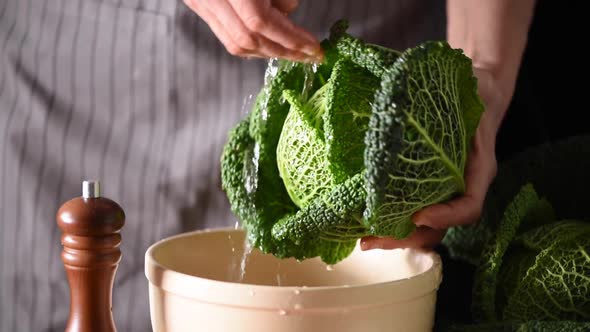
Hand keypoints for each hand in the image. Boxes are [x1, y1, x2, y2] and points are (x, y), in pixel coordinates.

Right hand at [184, 0, 322, 61]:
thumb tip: (287, 14)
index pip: (259, 21)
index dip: (290, 38)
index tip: (314, 47)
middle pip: (248, 38)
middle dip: (283, 50)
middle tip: (308, 54)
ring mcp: (201, 0)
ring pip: (235, 43)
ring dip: (268, 51)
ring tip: (293, 49)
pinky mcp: (198, 2)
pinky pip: (226, 35)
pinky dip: (251, 44)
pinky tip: (270, 42)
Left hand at [361, 68, 510, 250]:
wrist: (476, 90)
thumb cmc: (471, 90)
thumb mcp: (468, 91)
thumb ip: (447, 96)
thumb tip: (399, 79)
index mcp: (477, 170)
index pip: (468, 206)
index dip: (446, 215)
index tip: (418, 214)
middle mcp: (460, 187)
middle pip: (437, 228)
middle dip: (404, 238)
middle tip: (369, 241)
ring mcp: (443, 190)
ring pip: (422, 228)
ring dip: (393, 237)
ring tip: (362, 240)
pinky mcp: (424, 186)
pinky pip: (411, 212)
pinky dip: (390, 221)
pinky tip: (364, 221)